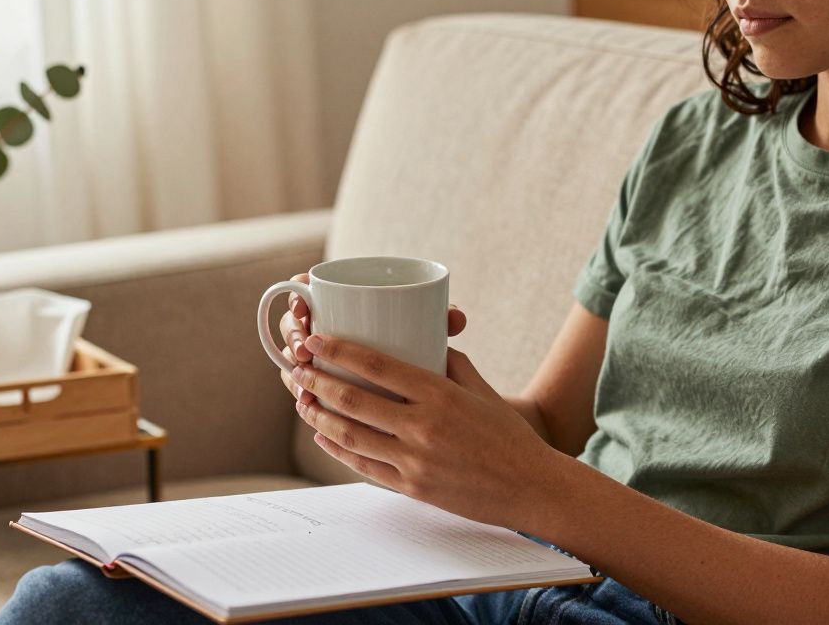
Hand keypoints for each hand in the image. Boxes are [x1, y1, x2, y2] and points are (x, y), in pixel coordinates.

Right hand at [277, 271, 466, 406]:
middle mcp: (325, 321)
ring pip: (293, 354)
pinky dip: (300, 390)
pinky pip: (301, 382)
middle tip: (305, 350)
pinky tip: (305, 404)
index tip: (304, 307)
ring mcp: (319, 352)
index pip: (306, 287)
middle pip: (294, 323)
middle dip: (293, 336)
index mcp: (343, 297)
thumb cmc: (420, 339)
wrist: (423, 382)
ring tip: (303, 380)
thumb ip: (440, 320)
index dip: (297, 295)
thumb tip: (455, 318)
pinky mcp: (320, 378)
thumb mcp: (429, 328)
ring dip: (292, 365)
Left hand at [290, 332, 564, 531]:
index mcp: (441, 395)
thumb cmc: (509, 436)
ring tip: (302, 401)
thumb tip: (425, 342)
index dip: (340, 351)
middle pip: (353, 400)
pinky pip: (364, 466)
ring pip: (350, 435)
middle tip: (298, 369)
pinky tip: (324, 436)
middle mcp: (423, 427)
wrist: (531, 488)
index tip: (317, 340)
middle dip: (318, 382)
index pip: (378, 365)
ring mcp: (415, 461)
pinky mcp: (412, 488)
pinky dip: (338, 449)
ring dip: (318, 416)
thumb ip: (449, 365)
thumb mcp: (481, 390)